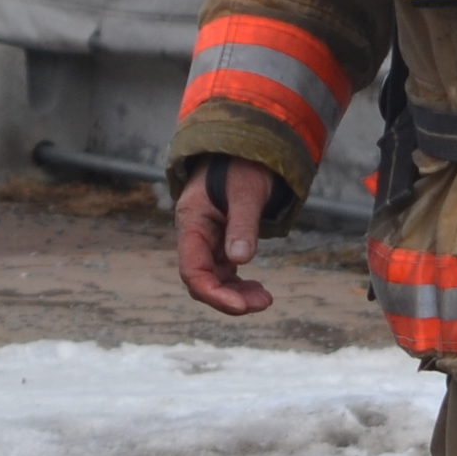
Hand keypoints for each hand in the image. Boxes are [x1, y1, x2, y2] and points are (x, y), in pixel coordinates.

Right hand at [173, 159, 278, 315]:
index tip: (241, 307)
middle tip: (263, 302)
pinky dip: (239, 284)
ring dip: (236, 293)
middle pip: (202, 279)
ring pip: (214, 278)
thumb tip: (241, 260)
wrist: (246, 148)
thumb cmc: (243, 165)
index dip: (214, 293)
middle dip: (229, 297)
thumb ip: (242, 224)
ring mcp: (207, 239)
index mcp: (192, 222)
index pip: (193, 270)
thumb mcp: (246, 191)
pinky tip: (258, 289)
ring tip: (265, 299)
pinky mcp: (221, 240)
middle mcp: (195, 234)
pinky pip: (224, 271)